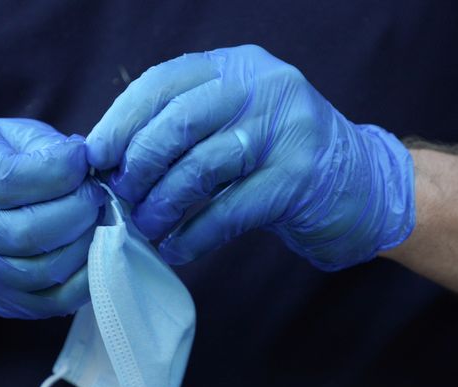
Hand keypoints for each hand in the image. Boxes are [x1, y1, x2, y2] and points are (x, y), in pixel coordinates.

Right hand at [0, 118, 104, 318]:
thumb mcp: (3, 138)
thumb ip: (43, 146)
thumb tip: (85, 161)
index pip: (7, 182)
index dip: (59, 172)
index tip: (82, 161)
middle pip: (28, 233)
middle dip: (78, 211)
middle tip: (95, 196)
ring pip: (43, 270)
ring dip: (84, 245)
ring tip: (94, 221)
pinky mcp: (2, 300)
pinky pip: (51, 302)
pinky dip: (83, 280)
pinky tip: (92, 253)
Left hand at [86, 44, 413, 269]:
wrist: (361, 185)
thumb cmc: (279, 159)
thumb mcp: (234, 125)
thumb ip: (183, 130)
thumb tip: (110, 161)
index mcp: (237, 67)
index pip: (163, 82)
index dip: (122, 121)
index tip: (96, 157)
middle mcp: (263, 86)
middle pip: (177, 123)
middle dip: (138, 167)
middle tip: (121, 200)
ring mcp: (285, 129)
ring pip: (200, 167)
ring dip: (162, 206)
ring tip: (146, 228)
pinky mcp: (299, 177)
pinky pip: (228, 210)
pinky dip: (194, 234)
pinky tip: (177, 248)